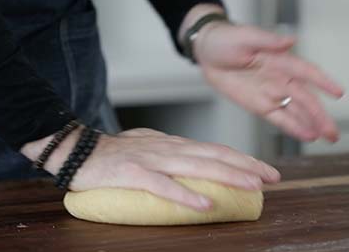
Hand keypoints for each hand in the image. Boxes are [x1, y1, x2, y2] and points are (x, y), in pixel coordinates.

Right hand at [21, 127, 279, 210]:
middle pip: (213, 155)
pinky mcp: (133, 173)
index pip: (214, 149)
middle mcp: (167, 147)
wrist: (76, 149)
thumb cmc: (111, 153)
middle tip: (272, 177)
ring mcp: (151, 159)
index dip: (241, 158)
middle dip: (246, 166)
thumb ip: (169, 152)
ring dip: (227, 176)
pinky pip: (163, 185)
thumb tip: (191, 161)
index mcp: (172, 144)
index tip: (264, 169)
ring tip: (251, 186)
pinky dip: (186, 195)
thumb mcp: (147, 147)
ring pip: (196, 166)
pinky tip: (205, 204)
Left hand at [193, 19, 343, 141]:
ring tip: (327, 138)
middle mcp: (280, 78)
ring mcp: (271, 93)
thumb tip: (290, 40)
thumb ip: (268, 40)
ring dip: (312, 124)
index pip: (306, 72)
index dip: (322, 82)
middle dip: (320, 115)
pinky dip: (293, 127)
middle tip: (333, 131)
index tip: (338, 93)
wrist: (206, 51)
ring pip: (296, 111)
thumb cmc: (226, 39)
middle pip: (305, 98)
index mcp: (280, 59)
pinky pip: (279, 118)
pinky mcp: (259, 105)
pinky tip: (308, 135)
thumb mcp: (245, 36)